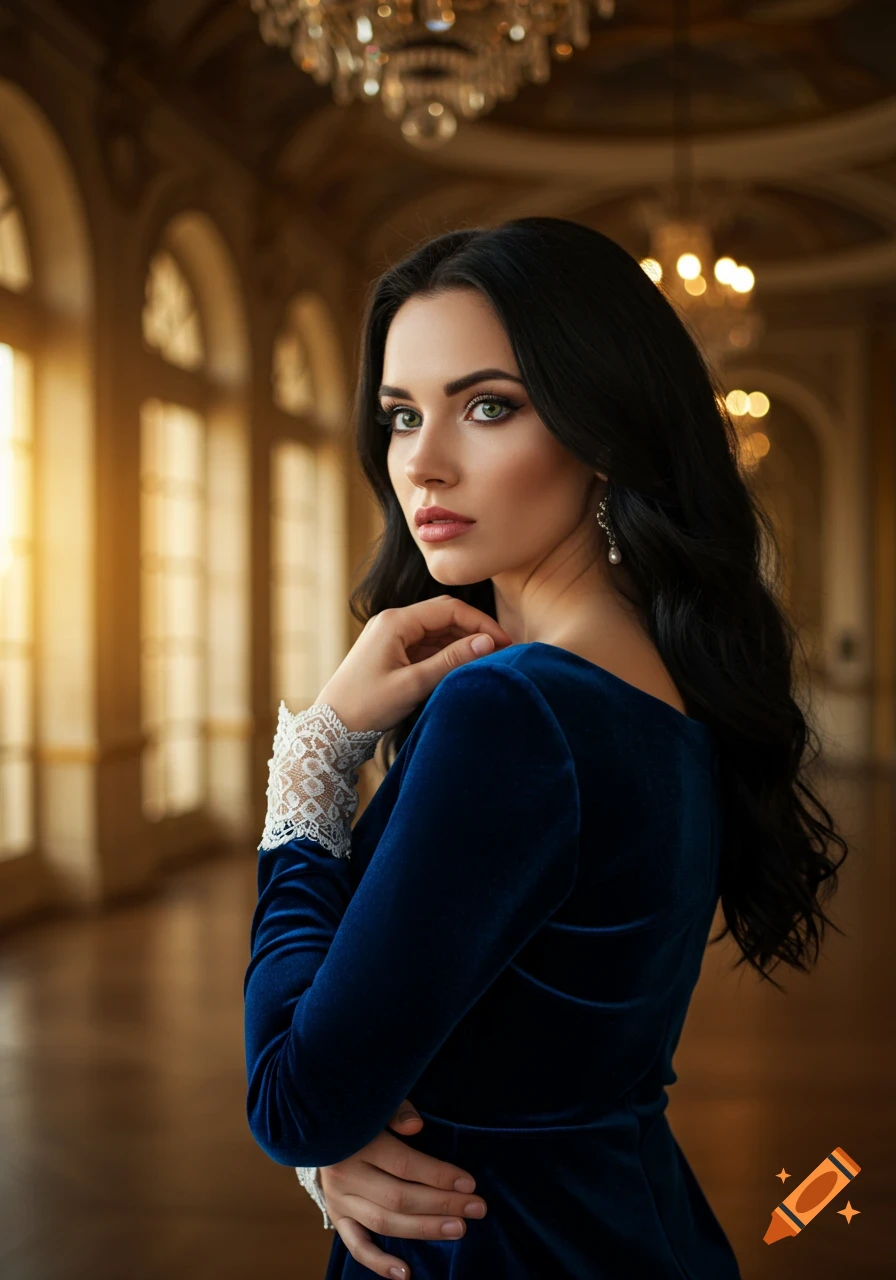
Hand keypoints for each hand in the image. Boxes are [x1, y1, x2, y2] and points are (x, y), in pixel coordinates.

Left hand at [316, 595, 513, 733]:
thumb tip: (489, 642)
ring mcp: (392, 637)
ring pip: (438, 631)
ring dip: (462, 643)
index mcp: (394, 622)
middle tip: (503, 651)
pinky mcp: (392, 653)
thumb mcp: (413, 684)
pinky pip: (427, 646)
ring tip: (488, 661)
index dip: (481, 623)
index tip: (504, 642)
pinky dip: (447, 654)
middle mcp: (392, 622)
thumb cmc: (366, 707)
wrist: (330, 729)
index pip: (449, 609)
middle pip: (444, 616)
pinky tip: (464, 668)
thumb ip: (451, 661)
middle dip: (474, 631)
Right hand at [318, 1099, 486, 1278]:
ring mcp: (340, 1201)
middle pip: (400, 1197)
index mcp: (358, 1143)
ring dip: (424, 1229)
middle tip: (476, 1208)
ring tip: (458, 1229)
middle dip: (442, 1204)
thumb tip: (417, 1126)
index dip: (438, 1175)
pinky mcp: (338, 1218)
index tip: (469, 1183)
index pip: (405, 1165)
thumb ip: (397, 1112)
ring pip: (384, 1222)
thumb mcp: (377, 1105)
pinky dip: (379, 1263)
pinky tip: (405, 1273)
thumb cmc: (360, 1116)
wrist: (319, 1130)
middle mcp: (347, 1176)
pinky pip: (357, 1246)